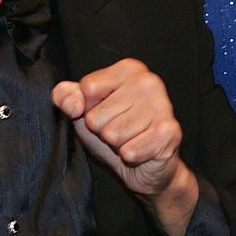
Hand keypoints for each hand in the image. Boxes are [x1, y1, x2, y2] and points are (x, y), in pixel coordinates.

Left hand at [52, 59, 198, 235]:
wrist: (146, 167)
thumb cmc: (115, 132)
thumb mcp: (83, 112)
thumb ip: (66, 97)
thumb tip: (73, 105)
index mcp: (129, 69)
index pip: (87, 89)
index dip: (87, 109)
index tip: (105, 112)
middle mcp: (149, 81)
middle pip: (97, 115)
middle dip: (102, 130)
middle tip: (121, 131)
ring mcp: (162, 105)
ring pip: (112, 135)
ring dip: (117, 145)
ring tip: (131, 140)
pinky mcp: (169, 132)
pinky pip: (129, 151)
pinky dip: (130, 156)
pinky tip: (141, 150)